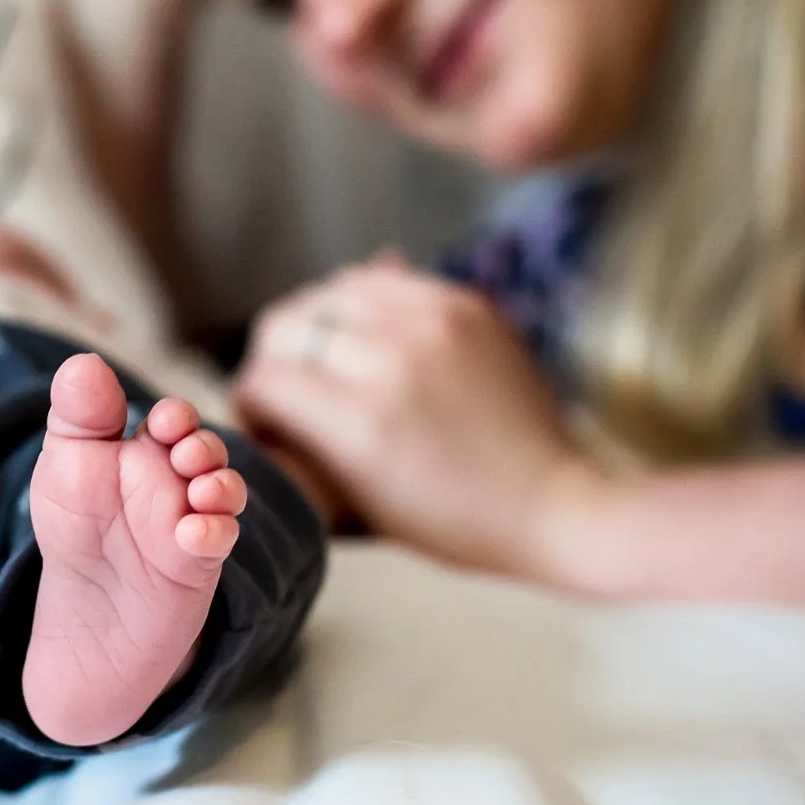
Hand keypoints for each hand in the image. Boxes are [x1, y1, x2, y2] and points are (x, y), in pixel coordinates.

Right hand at [231, 255, 606, 577]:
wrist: (554, 502)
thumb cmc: (452, 524)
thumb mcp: (359, 510)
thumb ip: (298, 452)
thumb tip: (255, 403)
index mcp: (359, 423)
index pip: (264, 378)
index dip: (250, 400)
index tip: (261, 417)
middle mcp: (390, 361)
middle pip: (286, 324)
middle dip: (273, 357)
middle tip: (286, 383)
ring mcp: (432, 323)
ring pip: (330, 291)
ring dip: (315, 323)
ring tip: (327, 353)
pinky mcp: (465, 303)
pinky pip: (384, 280)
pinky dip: (365, 304)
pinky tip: (370, 332)